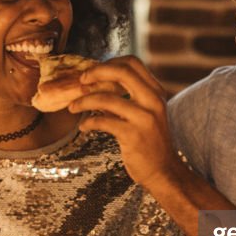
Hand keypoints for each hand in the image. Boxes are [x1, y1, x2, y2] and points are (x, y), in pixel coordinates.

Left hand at [70, 56, 186, 189]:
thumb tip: (95, 82)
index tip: (93, 72)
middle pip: (122, 72)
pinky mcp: (133, 135)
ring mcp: (144, 118)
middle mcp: (153, 101)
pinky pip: (103, 121)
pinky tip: (84, 127)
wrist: (163, 171)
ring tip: (73, 107)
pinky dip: (88, 122)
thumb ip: (126, 97)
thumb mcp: (143, 113)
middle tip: (81, 81)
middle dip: (96, 72)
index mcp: (156, 92)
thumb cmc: (148, 141)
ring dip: (84, 101)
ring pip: (106, 98)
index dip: (109, 63)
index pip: (133, 63)